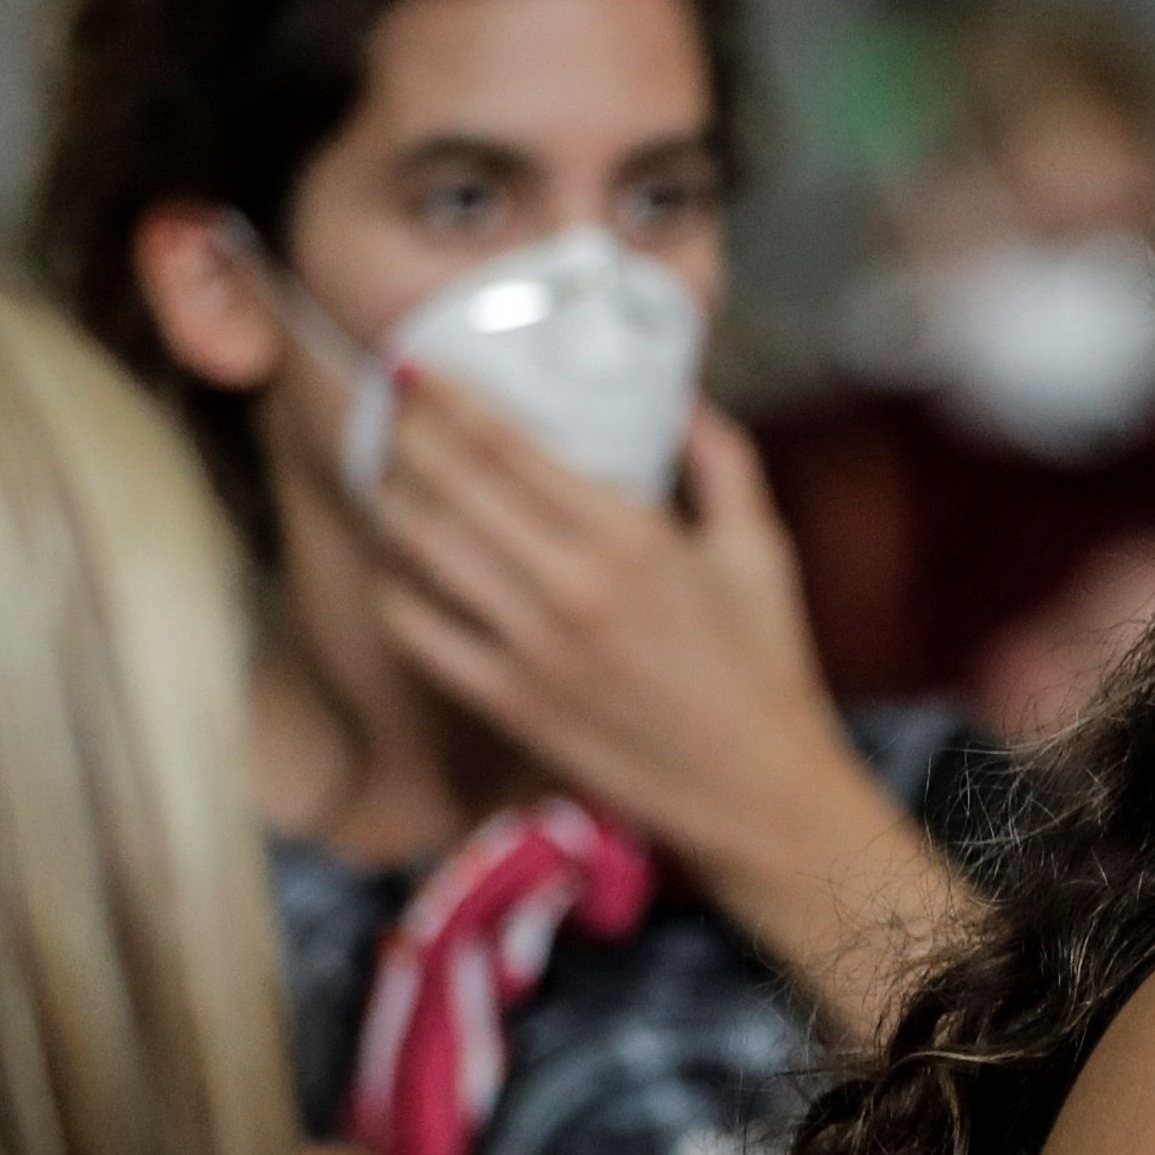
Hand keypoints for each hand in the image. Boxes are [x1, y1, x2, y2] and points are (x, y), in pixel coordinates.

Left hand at [365, 375, 861, 867]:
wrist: (757, 789)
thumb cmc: (766, 665)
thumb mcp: (762, 547)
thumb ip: (720, 459)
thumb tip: (677, 392)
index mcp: (635, 537)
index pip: (511, 446)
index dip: (452, 397)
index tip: (421, 364)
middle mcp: (571, 586)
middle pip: (449, 484)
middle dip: (408, 431)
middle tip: (392, 403)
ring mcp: (529, 647)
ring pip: (420, 546)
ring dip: (391, 497)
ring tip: (388, 471)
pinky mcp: (504, 701)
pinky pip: (415, 628)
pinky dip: (395, 586)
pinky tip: (400, 563)